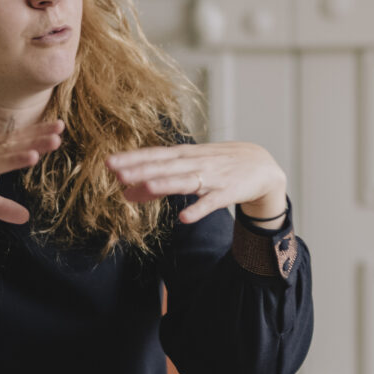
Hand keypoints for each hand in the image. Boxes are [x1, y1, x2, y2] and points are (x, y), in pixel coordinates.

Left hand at [106, 141, 288, 226]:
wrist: (263, 167)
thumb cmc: (220, 166)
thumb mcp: (189, 169)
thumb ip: (158, 182)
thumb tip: (125, 192)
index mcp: (185, 155)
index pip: (155, 155)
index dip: (133, 158)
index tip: (109, 162)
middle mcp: (197, 163)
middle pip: (166, 166)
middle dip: (142, 168)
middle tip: (117, 172)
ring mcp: (213, 177)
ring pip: (186, 180)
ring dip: (167, 183)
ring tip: (147, 186)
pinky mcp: (229, 192)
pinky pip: (212, 202)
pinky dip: (199, 209)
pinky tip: (184, 218)